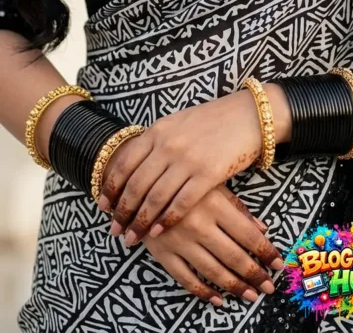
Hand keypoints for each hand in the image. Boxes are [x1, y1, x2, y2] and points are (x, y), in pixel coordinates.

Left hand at [97, 83, 289, 242]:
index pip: (125, 163)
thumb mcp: (177, 123)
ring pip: (155, 197)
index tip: (103, 207)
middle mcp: (168, 144)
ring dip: (140, 221)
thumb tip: (133, 164)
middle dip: (122, 211)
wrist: (247, 115)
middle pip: (136, 184)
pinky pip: (181, 202)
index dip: (111, 187)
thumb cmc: (211, 121)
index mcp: (158, 130)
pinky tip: (158, 231)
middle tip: (114, 230)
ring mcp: (187, 159)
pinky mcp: (208, 174)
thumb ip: (156, 141)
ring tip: (131, 238)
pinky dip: (166, 219)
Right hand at [140, 182, 283, 305]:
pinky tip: (217, 300)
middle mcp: (199, 224)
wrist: (138, 177)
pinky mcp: (162, 252)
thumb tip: (262, 229)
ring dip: (234, 286)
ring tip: (250, 295)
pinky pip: (186, 279)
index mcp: (214, 203)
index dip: (265, 252)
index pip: (248, 234)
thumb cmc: (182, 178)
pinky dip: (203, 292)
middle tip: (268, 287)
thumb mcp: (212, 184)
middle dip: (254, 274)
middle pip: (234, 256)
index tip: (279, 264)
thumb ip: (236, 206)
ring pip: (213, 271)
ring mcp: (180, 240)